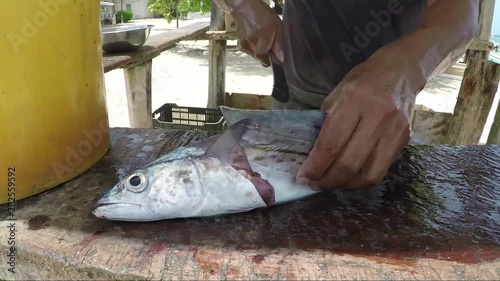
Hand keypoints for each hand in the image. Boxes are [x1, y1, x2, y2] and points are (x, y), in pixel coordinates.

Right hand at [228, 0, 284, 65]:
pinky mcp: (240, 46)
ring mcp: (244, 45)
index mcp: (262, 37)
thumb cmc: (263, 14)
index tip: (274, 56)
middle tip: (269, 43)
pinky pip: (250, 52)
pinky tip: (256, 39)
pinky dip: (255, 48)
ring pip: (255, 56)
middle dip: (266, 54)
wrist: (244, 8)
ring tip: (262, 38)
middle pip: (260, 58)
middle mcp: (251, 43)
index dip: (270, 60)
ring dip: (260, 51)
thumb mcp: (278, 25)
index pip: (264, 59)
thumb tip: (280, 59)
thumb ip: (279, 43)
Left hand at [296, 53, 416, 189]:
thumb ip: (326, 123)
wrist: (401, 71)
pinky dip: (362, 179)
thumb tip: (312, 156)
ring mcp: (394, 131)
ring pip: (368, 174)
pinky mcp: (405, 141)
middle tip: (314, 184)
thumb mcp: (337, 94)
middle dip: (327, 180)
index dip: (315, 166)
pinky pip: (381, 170)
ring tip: (332, 184)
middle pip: (349, 163)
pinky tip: (350, 177)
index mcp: (355, 101)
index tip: (303, 177)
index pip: (331, 144)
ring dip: (346, 185)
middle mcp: (377, 117)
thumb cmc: (363, 81)